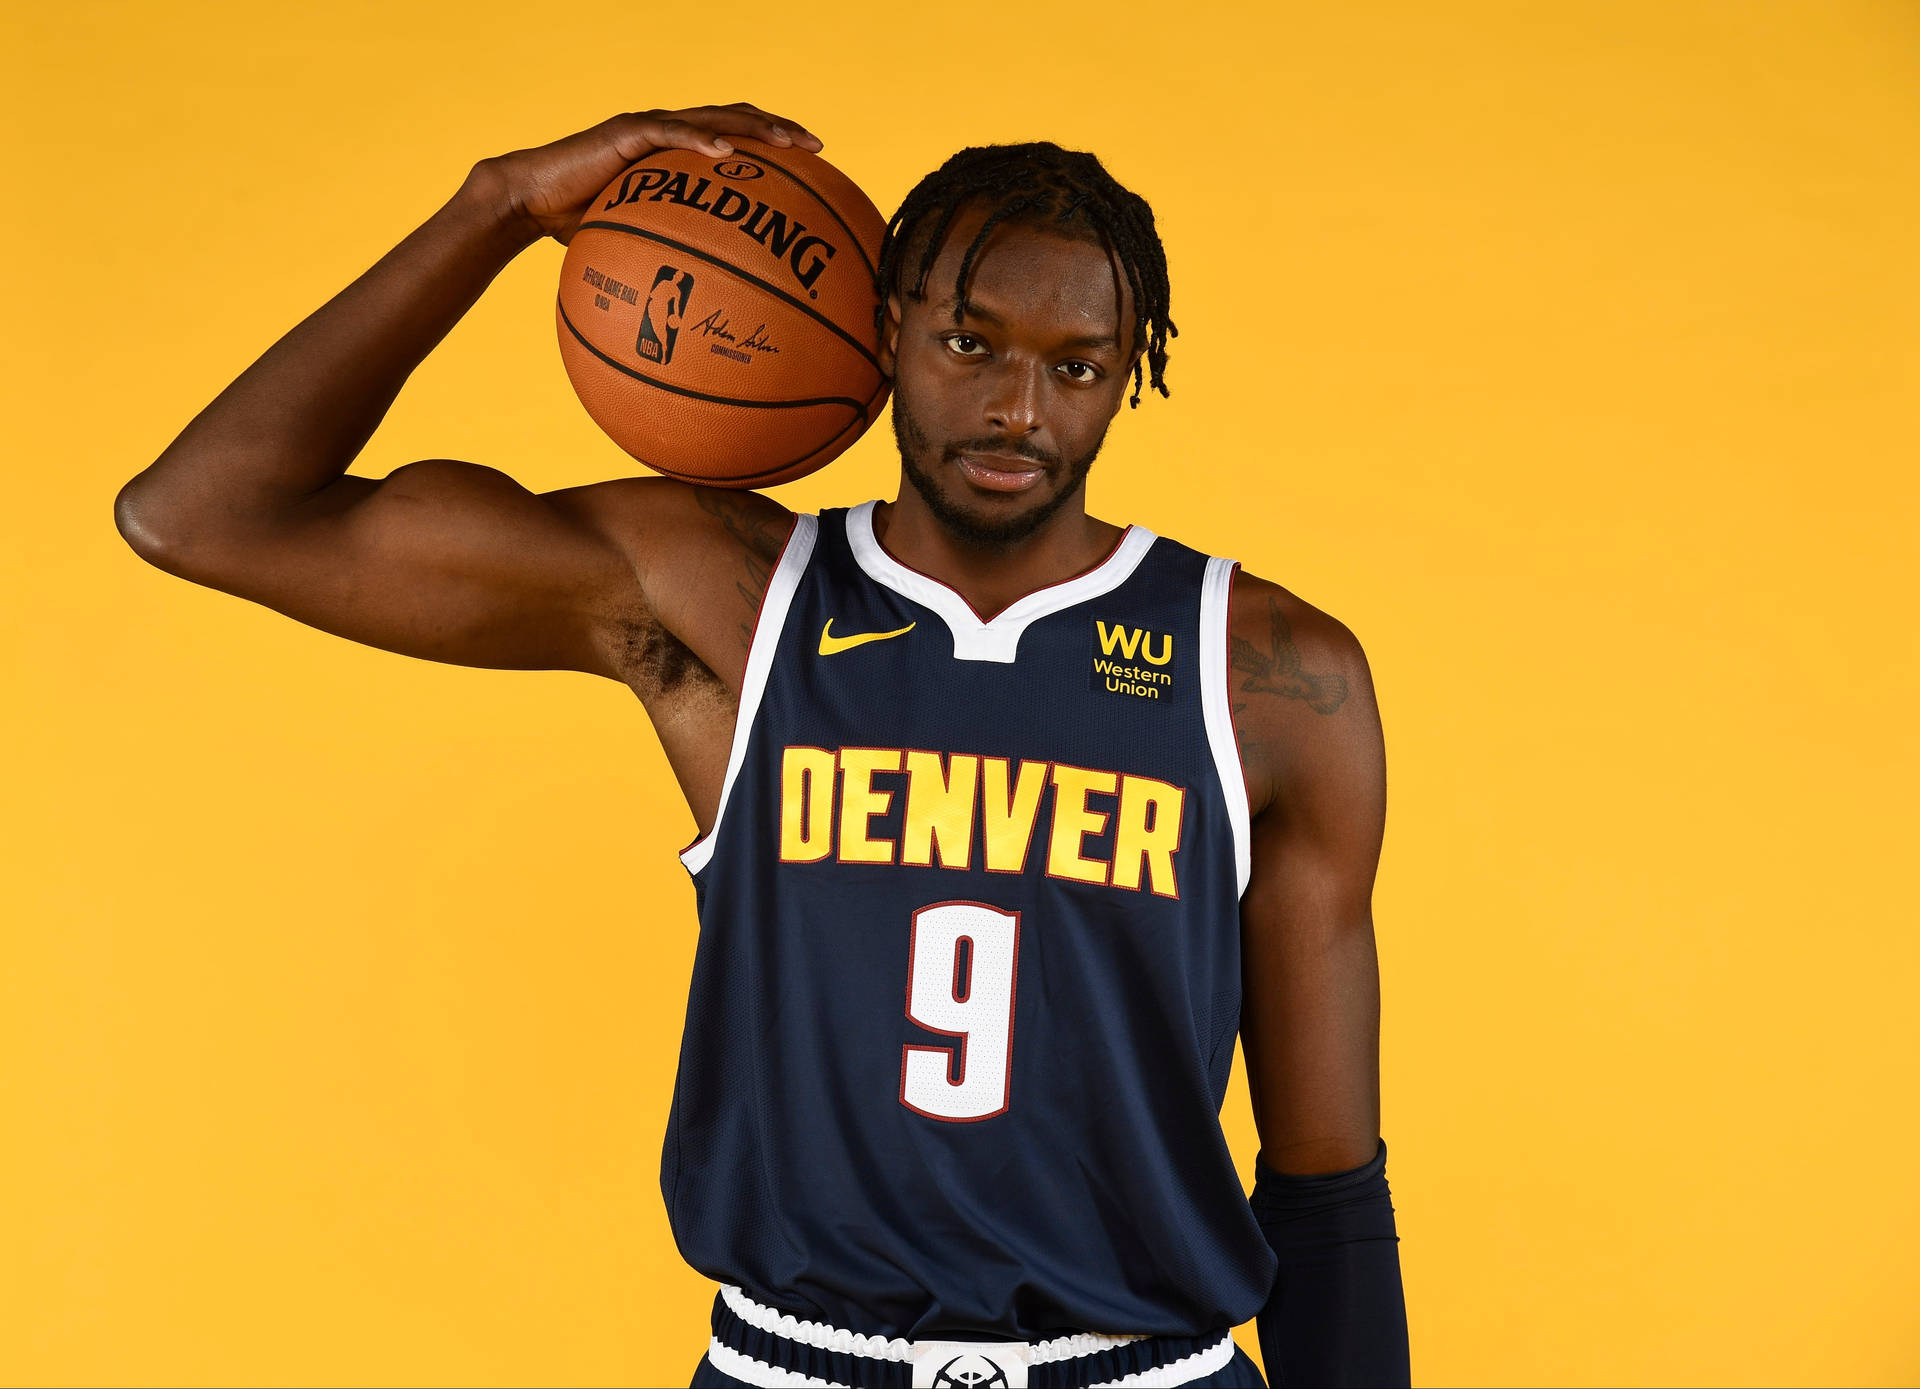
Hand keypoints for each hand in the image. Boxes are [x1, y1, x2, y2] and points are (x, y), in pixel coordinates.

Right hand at [470, 102, 823, 244]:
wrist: (531, 202)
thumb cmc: (580, 223)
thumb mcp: (636, 238)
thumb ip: (670, 251)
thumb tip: (705, 295)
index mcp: (674, 150)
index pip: (734, 134)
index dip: (772, 141)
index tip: (812, 161)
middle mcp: (666, 130)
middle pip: (735, 117)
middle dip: (779, 129)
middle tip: (817, 147)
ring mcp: (647, 126)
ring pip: (711, 118)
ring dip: (753, 129)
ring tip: (788, 144)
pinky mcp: (624, 132)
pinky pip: (669, 134)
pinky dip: (700, 140)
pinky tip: (727, 154)